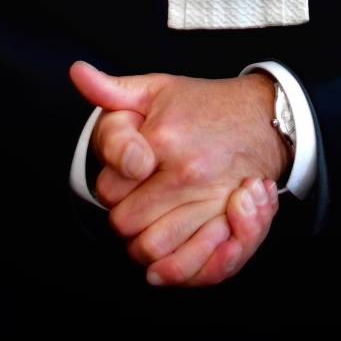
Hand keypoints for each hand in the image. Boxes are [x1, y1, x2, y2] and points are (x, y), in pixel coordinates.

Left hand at [69, 62, 290, 284]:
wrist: (263, 117)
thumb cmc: (204, 104)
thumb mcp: (157, 88)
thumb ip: (112, 89)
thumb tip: (77, 72)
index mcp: (163, 137)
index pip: (109, 187)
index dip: (113, 183)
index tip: (129, 171)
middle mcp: (187, 171)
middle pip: (125, 224)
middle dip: (126, 215)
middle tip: (141, 197)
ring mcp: (211, 199)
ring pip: (151, 249)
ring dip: (146, 243)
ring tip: (154, 221)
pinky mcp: (231, 222)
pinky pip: (191, 265)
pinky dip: (175, 268)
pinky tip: (169, 255)